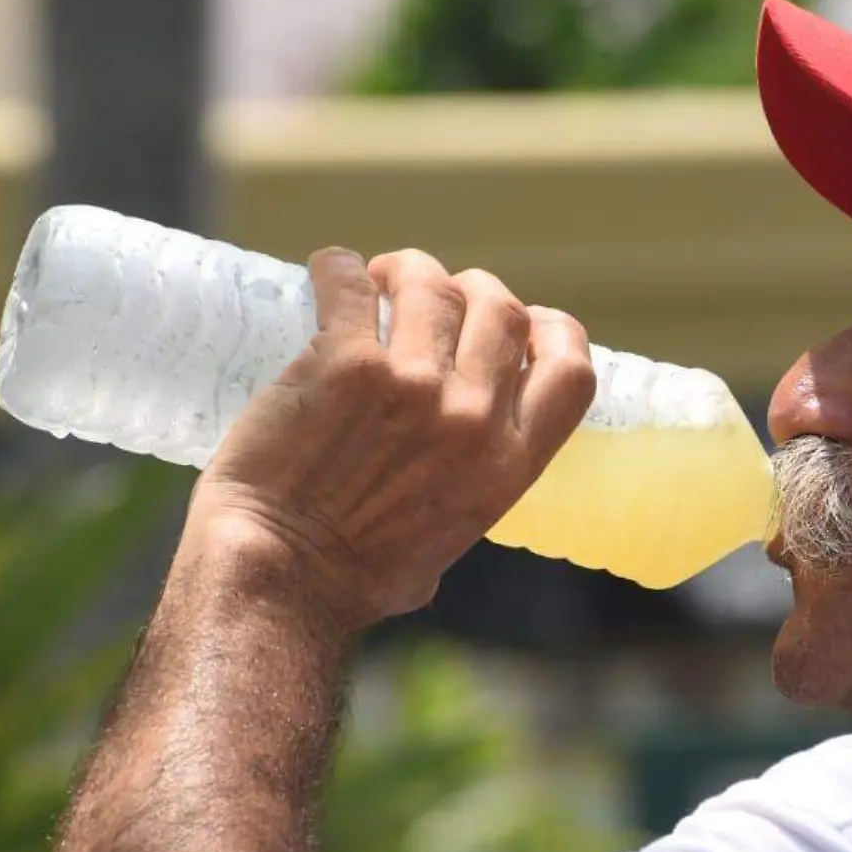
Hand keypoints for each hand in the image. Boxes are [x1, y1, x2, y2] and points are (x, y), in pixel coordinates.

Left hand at [182, 247, 595, 624]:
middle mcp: (471, 418)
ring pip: (431, 284)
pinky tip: (328, 274)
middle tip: (427, 299)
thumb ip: (462, 500)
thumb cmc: (351, 582)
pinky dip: (338, 269)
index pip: (571, 372)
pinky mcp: (345, 365)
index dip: (552, 332)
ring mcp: (411, 385)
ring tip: (375, 283)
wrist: (280, 580)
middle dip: (470, 290)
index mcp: (507, 465)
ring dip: (404, 272)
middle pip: (501, 309)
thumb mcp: (445, 548)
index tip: (523, 323)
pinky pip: (350, 284)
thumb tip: (444, 484)